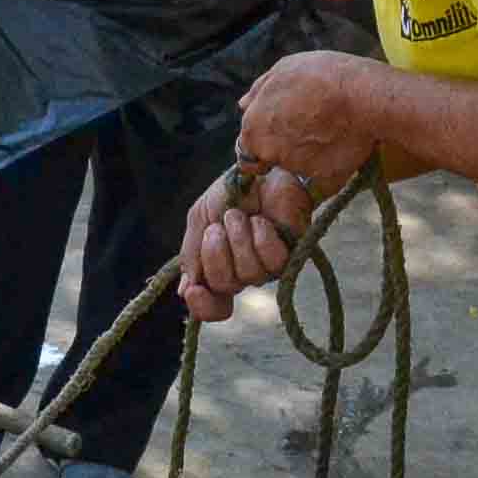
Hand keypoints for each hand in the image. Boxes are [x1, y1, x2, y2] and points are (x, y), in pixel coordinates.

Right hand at [179, 166, 315, 322]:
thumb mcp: (200, 220)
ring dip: (238, 239)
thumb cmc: (231, 193)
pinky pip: (272, 261)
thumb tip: (185, 290)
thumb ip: (191, 254)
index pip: (213, 307)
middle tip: (217, 227)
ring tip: (239, 216)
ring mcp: (268, 266)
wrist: (259, 171)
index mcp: (220, 268)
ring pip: (248, 274)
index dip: (202, 306)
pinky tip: (261, 220)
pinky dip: (260, 236)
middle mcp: (244, 273)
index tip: (194, 290)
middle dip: (216, 254)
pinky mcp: (292, 254)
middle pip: (225, 287)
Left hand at [234, 52, 381, 191]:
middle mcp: (268, 153)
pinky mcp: (321, 178)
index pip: (247, 146)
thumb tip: (243, 105)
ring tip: (329, 127)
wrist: (364, 98)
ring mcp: (295, 167)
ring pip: (296, 164)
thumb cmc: (323, 77)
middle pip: (270, 157)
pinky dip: (327, 160)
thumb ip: (259, 91)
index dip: (263, 138)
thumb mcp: (283, 69)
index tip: (280, 129)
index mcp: (253, 128)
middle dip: (283, 146)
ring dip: (306, 152)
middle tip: (308, 126)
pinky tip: (340, 139)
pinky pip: (320, 171)